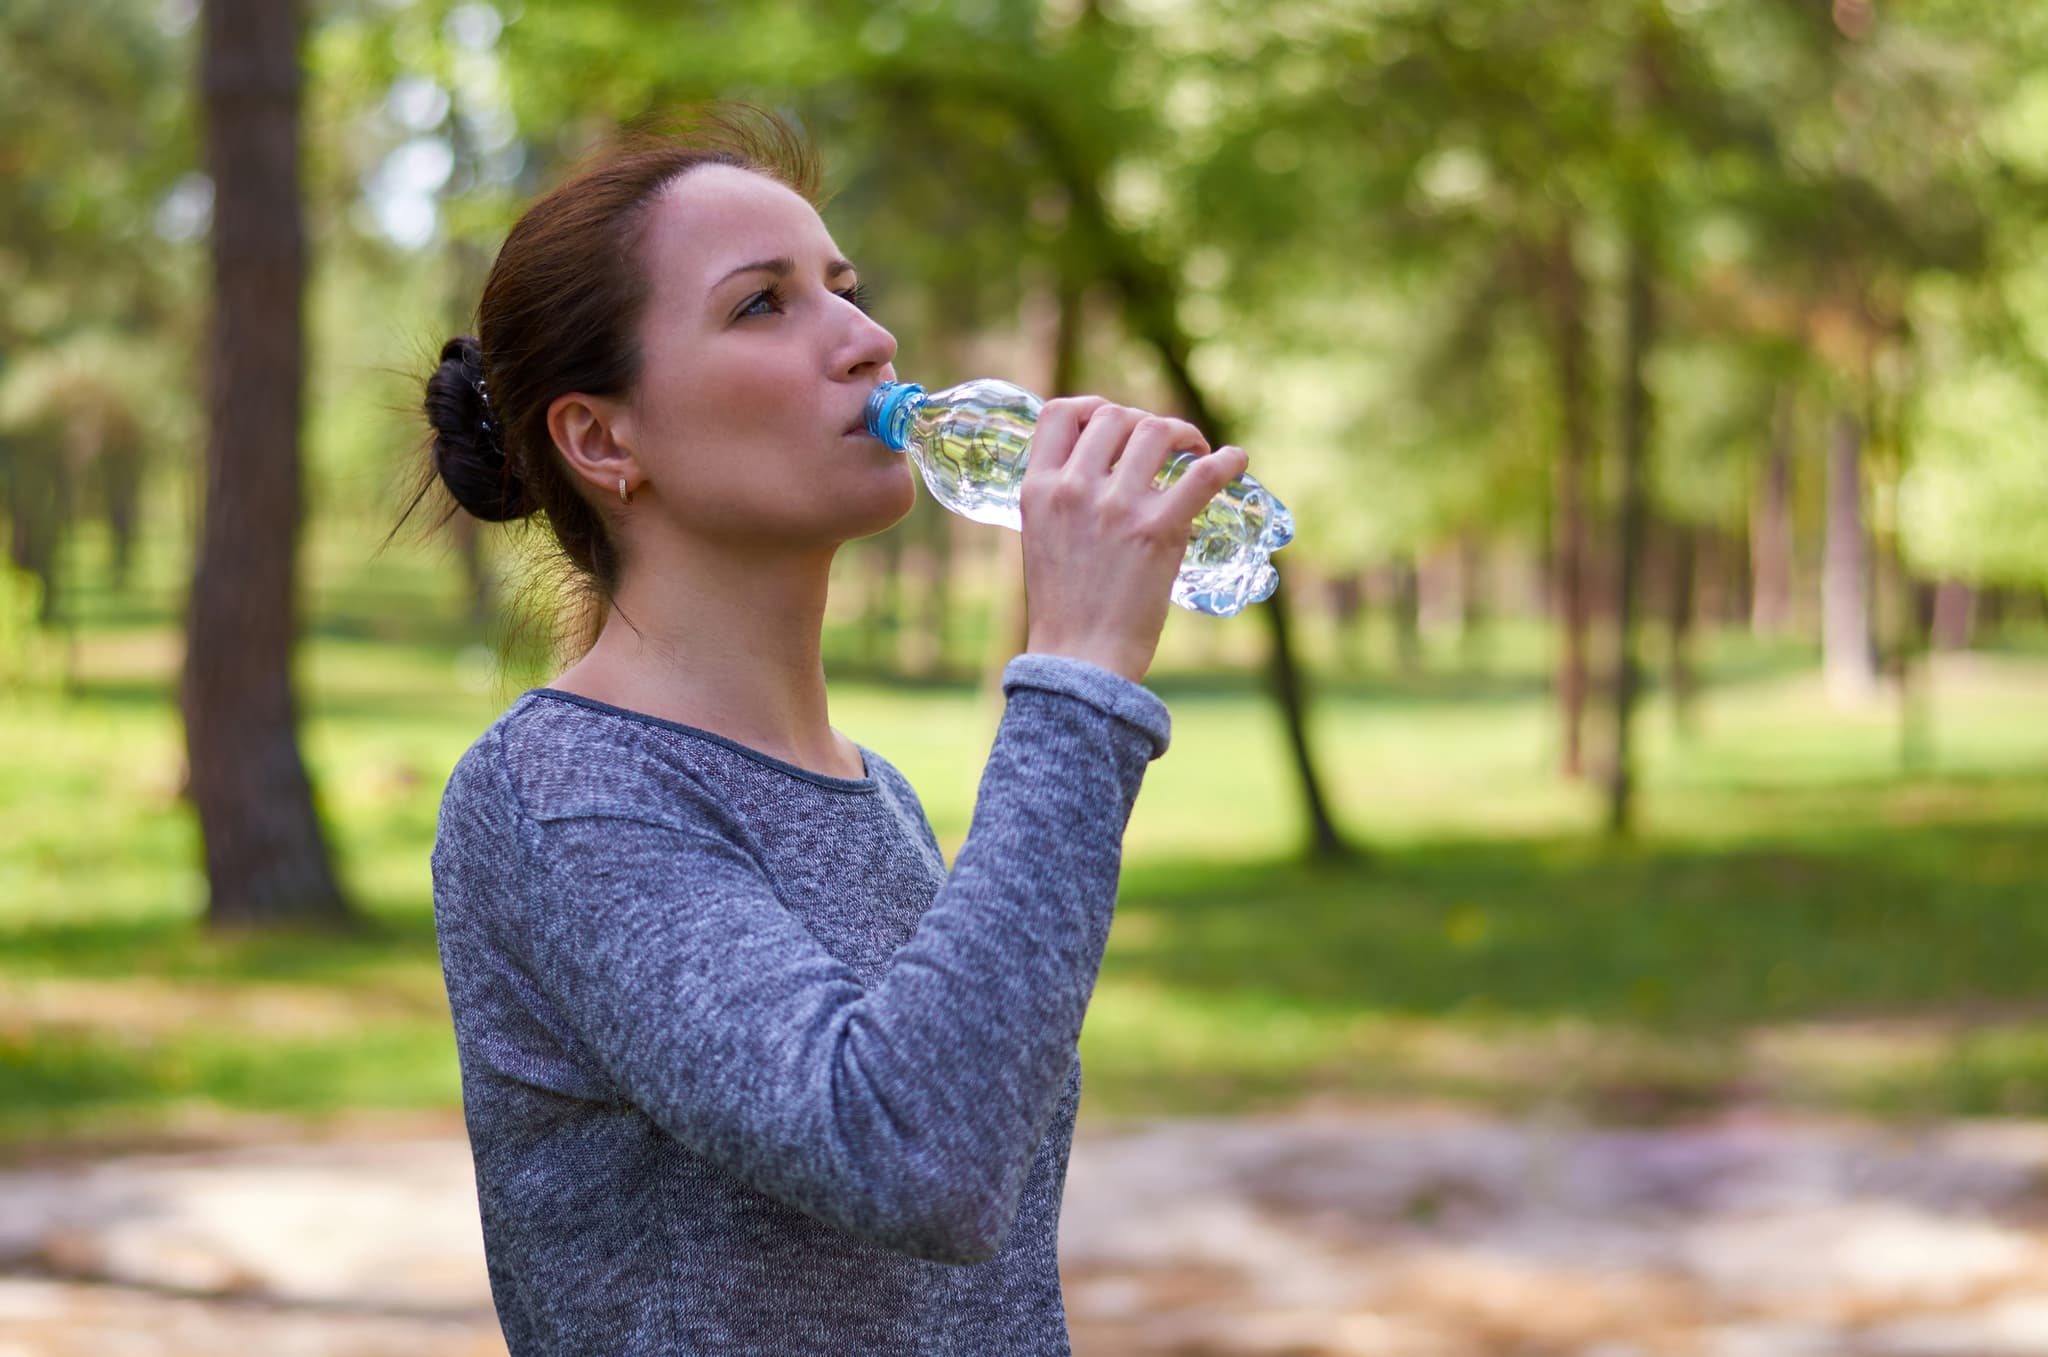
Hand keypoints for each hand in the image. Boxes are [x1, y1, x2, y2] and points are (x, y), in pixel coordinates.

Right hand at [1018, 398, 1248, 683]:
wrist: (1080, 660)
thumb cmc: (1064, 609)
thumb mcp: (1042, 539)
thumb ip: (1063, 500)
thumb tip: (1101, 472)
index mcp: (1039, 490)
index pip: (1059, 413)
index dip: (1091, 406)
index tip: (1113, 421)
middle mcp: (1074, 489)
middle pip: (1115, 415)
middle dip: (1143, 422)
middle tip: (1164, 447)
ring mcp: (1117, 507)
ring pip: (1156, 430)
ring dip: (1182, 433)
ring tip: (1195, 452)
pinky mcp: (1158, 530)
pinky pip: (1202, 475)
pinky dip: (1226, 460)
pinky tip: (1236, 461)